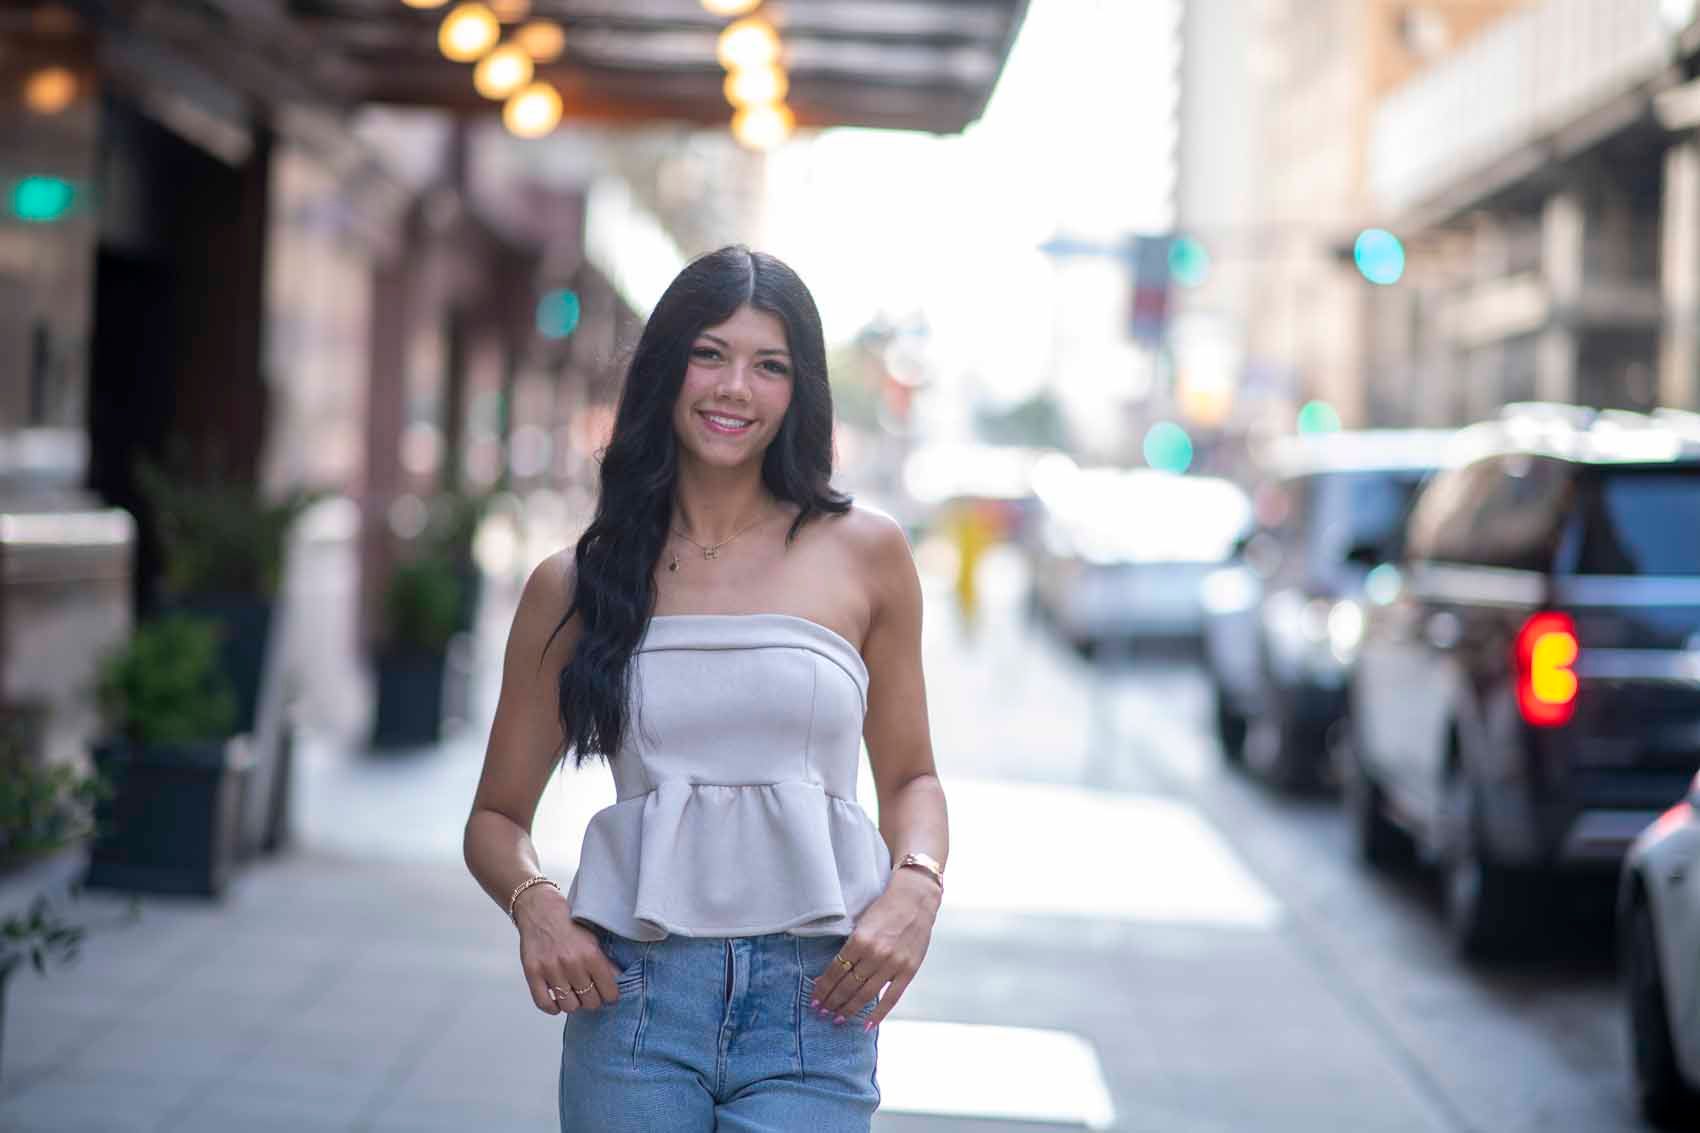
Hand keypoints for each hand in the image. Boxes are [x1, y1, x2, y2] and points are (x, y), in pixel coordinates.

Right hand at [513, 888, 620, 1015]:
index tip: (608, 994)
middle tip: (590, 993)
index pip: (609, 992)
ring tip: (573, 994)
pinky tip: (557, 1000)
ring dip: (573, 1003)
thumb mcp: (594, 938)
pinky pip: (544, 1003)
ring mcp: (550, 969)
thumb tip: (617, 982)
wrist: (540, 910)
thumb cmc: (569, 923)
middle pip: (590, 1002)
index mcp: (591, 954)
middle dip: (592, 1000)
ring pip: (569, 1006)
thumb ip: (605, 962)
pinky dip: (552, 1007)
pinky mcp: (532, 973)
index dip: (610, 996)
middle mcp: (571, 964)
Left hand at [810, 868, 940, 1029]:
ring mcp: (893, 964)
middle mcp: (875, 954)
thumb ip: (851, 947)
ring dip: (848, 1009)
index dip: (823, 988)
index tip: (814, 999)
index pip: (835, 971)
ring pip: (865, 995)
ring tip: (837, 1019)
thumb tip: (835, 972)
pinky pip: (891, 998)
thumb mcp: (862, 923)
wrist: (915, 900)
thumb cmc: (884, 909)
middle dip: (832, 1001)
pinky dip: (878, 1014)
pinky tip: (866, 1025)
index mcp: (859, 940)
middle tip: (821, 1013)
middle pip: (848, 985)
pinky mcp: (908, 971)